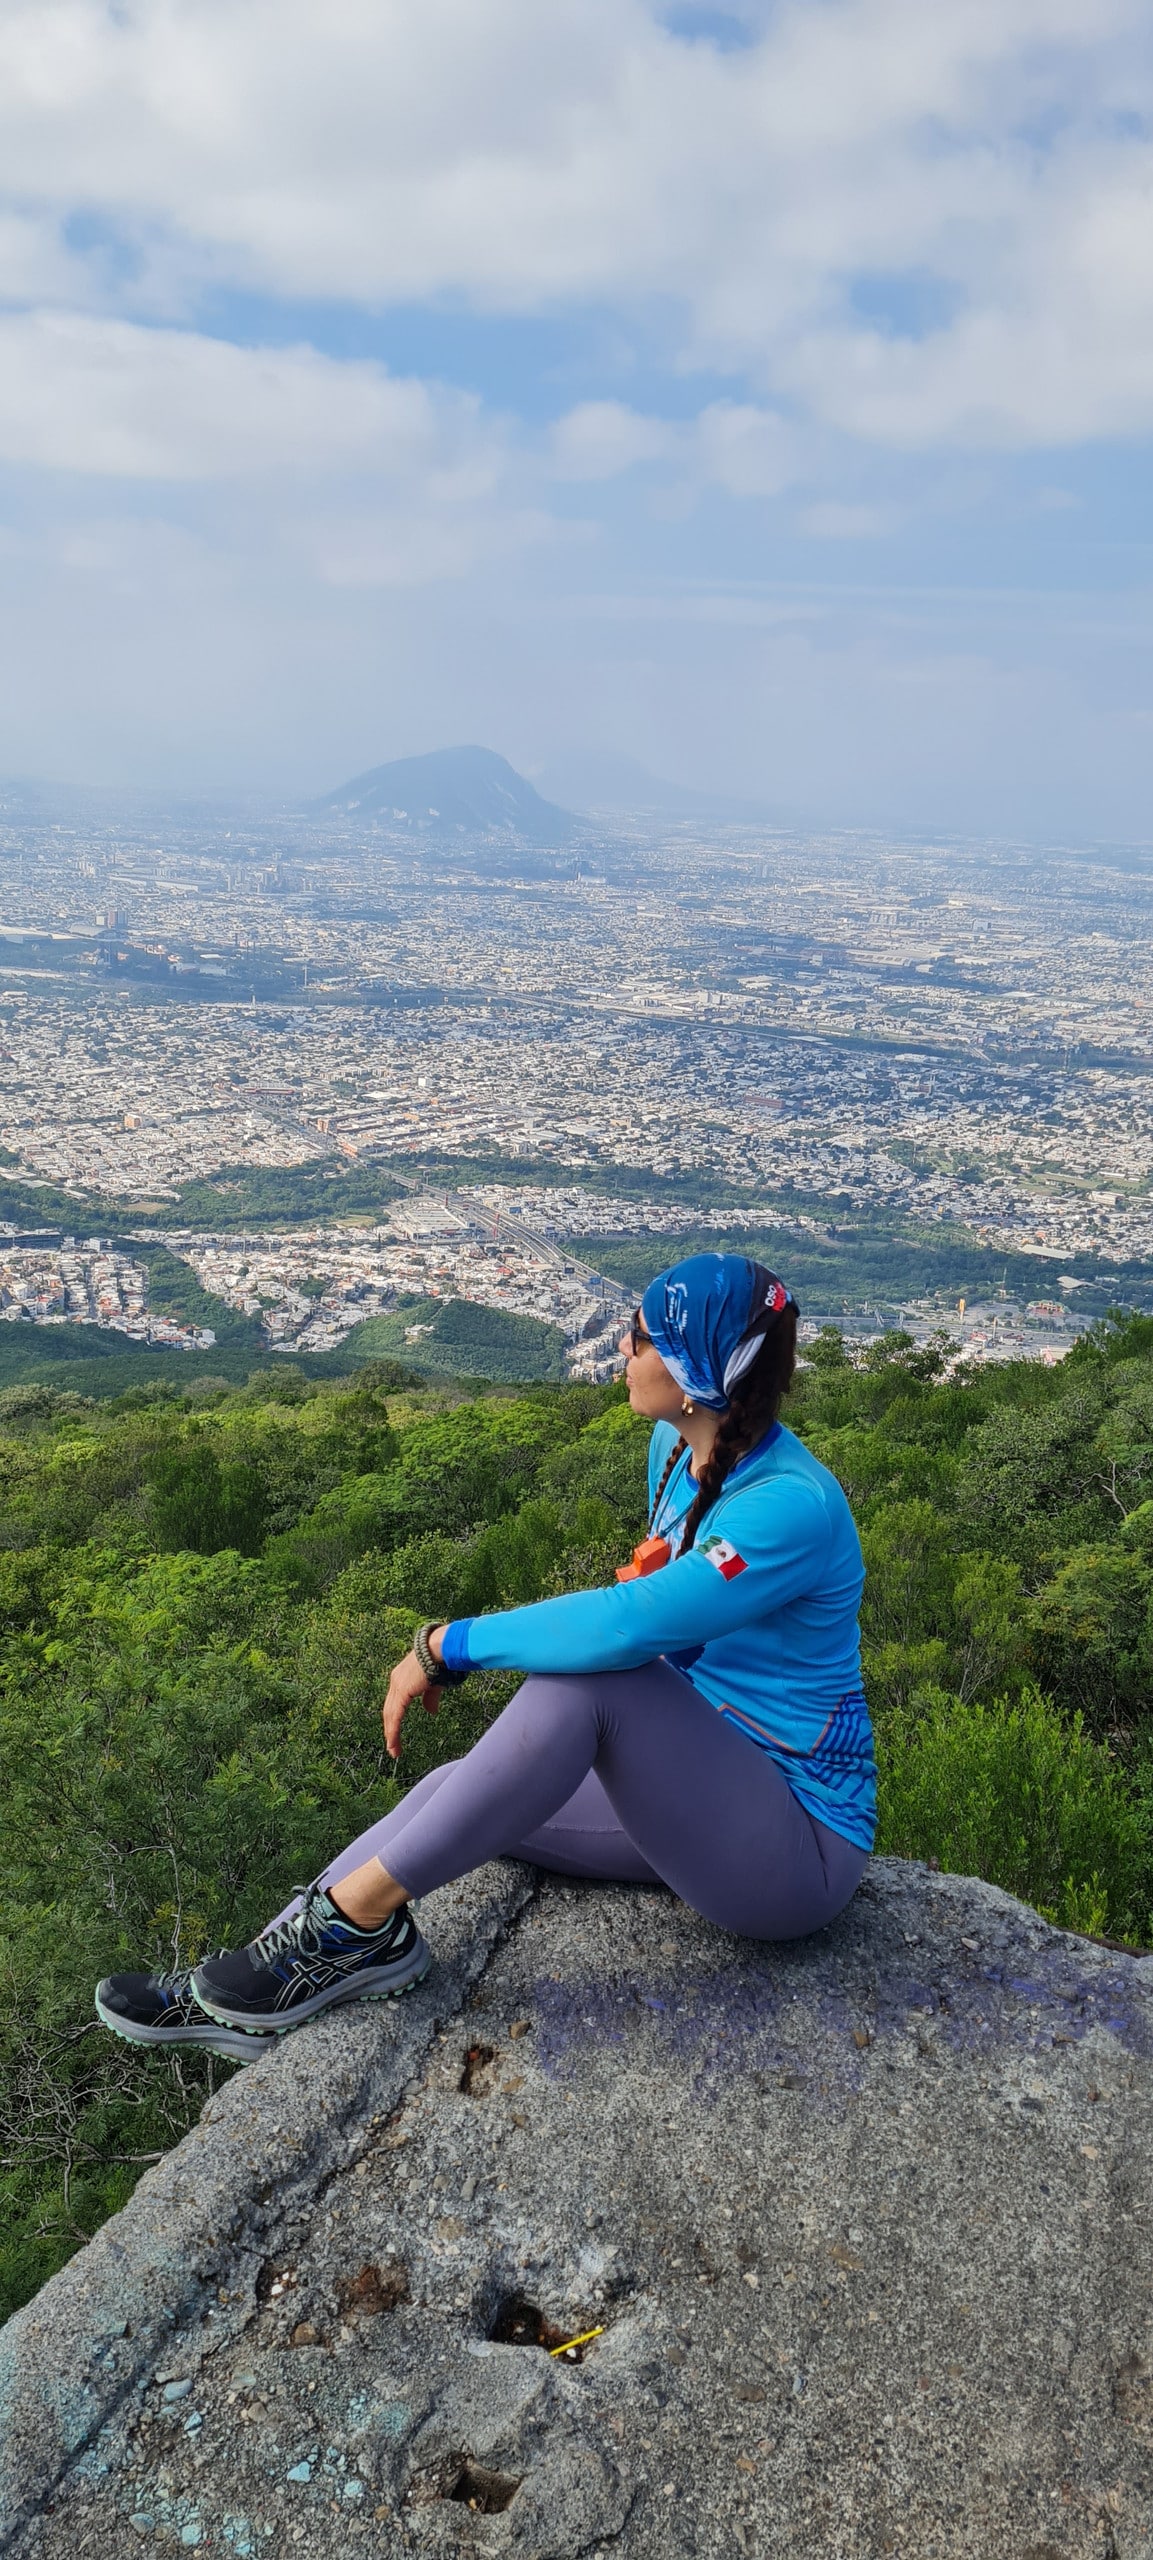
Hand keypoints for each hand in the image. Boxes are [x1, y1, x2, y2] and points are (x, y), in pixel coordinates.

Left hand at [381, 1631, 444, 1759]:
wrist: (439, 1649)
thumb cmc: (439, 1662)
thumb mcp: (433, 1685)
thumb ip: (430, 1698)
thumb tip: (431, 1712)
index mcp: (401, 1679)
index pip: (394, 1704)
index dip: (394, 1719)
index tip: (395, 1734)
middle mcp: (396, 1682)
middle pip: (389, 1711)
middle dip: (390, 1730)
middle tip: (392, 1747)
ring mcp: (397, 1686)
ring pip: (390, 1715)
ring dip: (391, 1734)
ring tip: (393, 1750)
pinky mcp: (401, 1691)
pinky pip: (395, 1715)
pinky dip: (393, 1730)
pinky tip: (393, 1741)